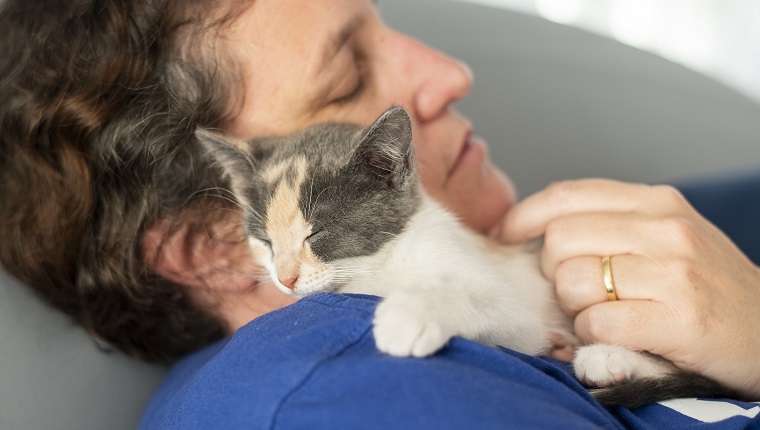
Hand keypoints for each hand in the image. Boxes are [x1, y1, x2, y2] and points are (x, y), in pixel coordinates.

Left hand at [496, 178, 759, 397]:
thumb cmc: (706, 285)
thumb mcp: (665, 234)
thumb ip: (609, 221)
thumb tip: (536, 226)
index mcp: (656, 201)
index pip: (565, 195)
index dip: (523, 218)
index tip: (508, 237)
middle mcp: (665, 228)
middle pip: (559, 239)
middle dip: (552, 270)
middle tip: (577, 289)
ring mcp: (674, 273)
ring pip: (572, 280)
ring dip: (574, 306)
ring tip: (603, 311)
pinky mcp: (679, 319)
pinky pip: (597, 322)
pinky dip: (593, 333)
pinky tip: (616, 332)